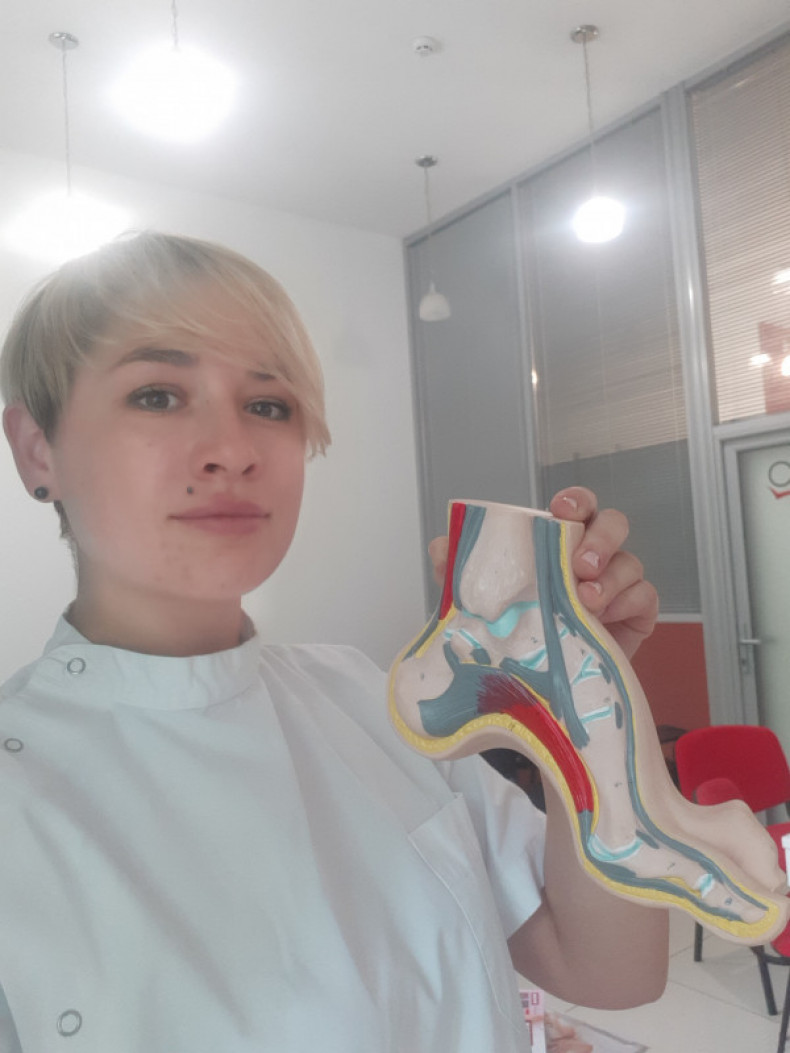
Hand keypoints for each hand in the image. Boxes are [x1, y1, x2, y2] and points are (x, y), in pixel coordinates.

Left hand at [427, 487, 657, 659]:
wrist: (542, 682)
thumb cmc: (520, 628)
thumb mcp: (483, 600)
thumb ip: (459, 571)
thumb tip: (440, 547)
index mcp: (560, 543)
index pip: (576, 507)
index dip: (574, 501)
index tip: (562, 511)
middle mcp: (593, 556)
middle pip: (613, 523)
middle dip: (602, 537)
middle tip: (581, 564)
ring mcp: (618, 583)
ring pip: (630, 562)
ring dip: (610, 578)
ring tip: (586, 601)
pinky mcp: (637, 613)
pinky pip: (645, 596)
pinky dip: (628, 602)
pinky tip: (605, 619)